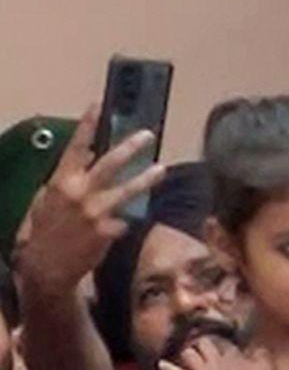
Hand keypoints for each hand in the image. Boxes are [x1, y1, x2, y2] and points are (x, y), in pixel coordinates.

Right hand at [14, 104, 164, 291]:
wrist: (47, 266)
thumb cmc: (45, 229)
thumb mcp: (47, 199)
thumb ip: (68, 178)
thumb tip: (89, 156)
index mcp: (60, 181)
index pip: (76, 147)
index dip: (87, 125)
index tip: (99, 104)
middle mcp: (79, 193)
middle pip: (110, 164)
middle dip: (130, 148)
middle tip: (147, 135)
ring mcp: (96, 212)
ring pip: (128, 190)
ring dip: (146, 179)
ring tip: (162, 170)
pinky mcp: (109, 230)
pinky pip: (124, 219)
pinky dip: (124, 220)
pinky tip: (118, 225)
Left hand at [159, 338, 278, 369]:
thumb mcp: (266, 368)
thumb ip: (263, 355)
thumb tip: (260, 347)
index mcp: (234, 357)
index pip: (226, 346)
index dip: (224, 348)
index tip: (224, 350)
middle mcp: (218, 361)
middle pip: (205, 344)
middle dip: (202, 345)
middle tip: (201, 350)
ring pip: (190, 354)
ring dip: (188, 356)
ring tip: (187, 357)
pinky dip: (169, 369)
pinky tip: (161, 364)